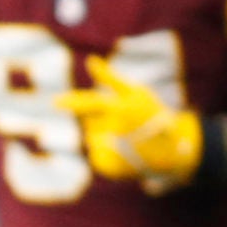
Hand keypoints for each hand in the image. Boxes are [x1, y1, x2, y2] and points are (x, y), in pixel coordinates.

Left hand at [57, 57, 201, 193]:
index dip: (73, 103)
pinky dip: (104, 148)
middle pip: (89, 121)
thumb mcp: (135, 92)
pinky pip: (95, 152)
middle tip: (121, 120)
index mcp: (121, 109)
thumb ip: (109, 77)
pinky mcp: (106, 166)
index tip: (55, 102)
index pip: (91, 104)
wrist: (171, 150)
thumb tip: (90, 60)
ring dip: (102, 133)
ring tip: (125, 135)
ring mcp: (111, 149)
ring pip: (92, 136)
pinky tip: (122, 148)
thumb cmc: (151, 114)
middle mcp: (114, 130)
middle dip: (99, 118)